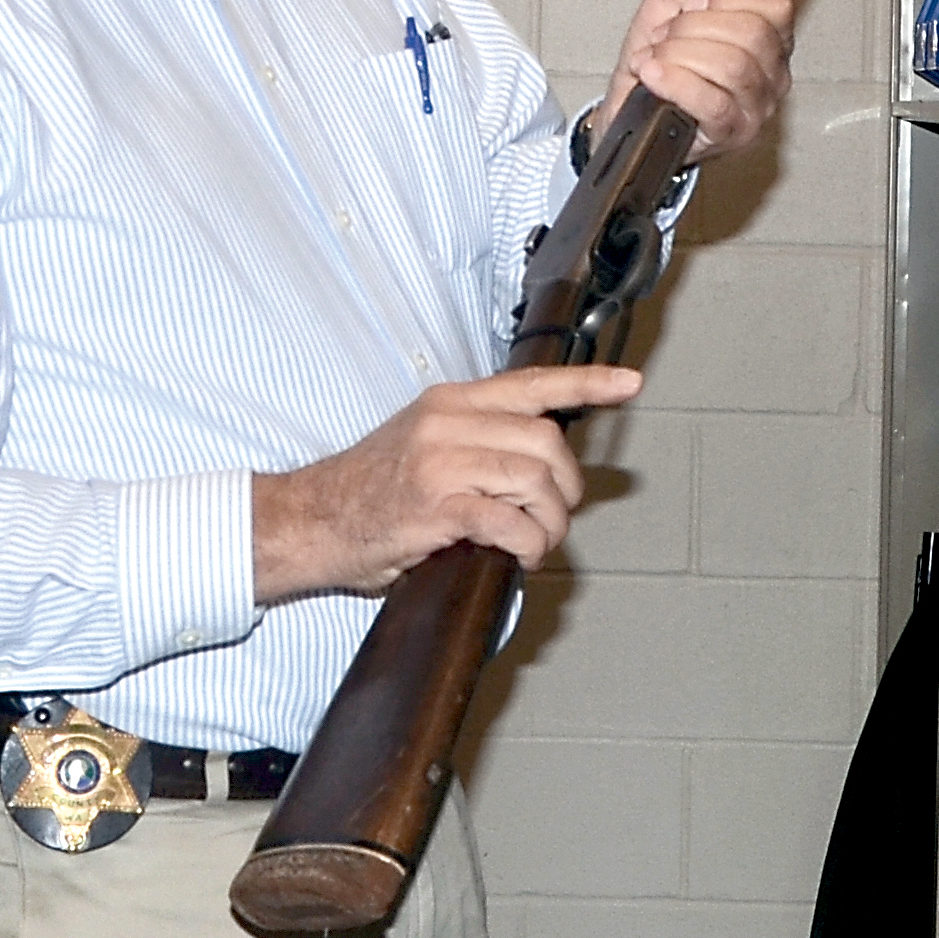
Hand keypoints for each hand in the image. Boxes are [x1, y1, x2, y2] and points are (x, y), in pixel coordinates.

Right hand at [251, 365, 643, 602]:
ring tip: (535, 542)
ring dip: (550, 522)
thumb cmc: (368, 491)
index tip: (627, 384)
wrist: (310, 520)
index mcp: (449, 402)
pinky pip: (509, 521)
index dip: (586, 384)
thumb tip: (536, 463)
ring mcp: (441, 462)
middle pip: (547, 442)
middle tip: (555, 516)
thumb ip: (474, 438)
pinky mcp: (436, 507)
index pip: (531, 383)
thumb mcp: (420, 441)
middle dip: (567, 487)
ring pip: (535, 481)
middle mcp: (447, 422)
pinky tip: (519, 554)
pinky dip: (528, 543)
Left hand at [599, 0, 794, 162]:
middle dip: (692, 30)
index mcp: (768, 35)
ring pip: (731, 66)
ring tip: (655, 61)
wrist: (623, 111)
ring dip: (678, 56)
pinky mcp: (730, 135)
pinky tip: (651, 75)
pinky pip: (712, 102)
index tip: (690, 4)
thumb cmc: (654, 60)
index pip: (775, 2)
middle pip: (751, 34)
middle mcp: (772, 73)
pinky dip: (674, 82)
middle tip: (665, 39)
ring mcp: (756, 108)